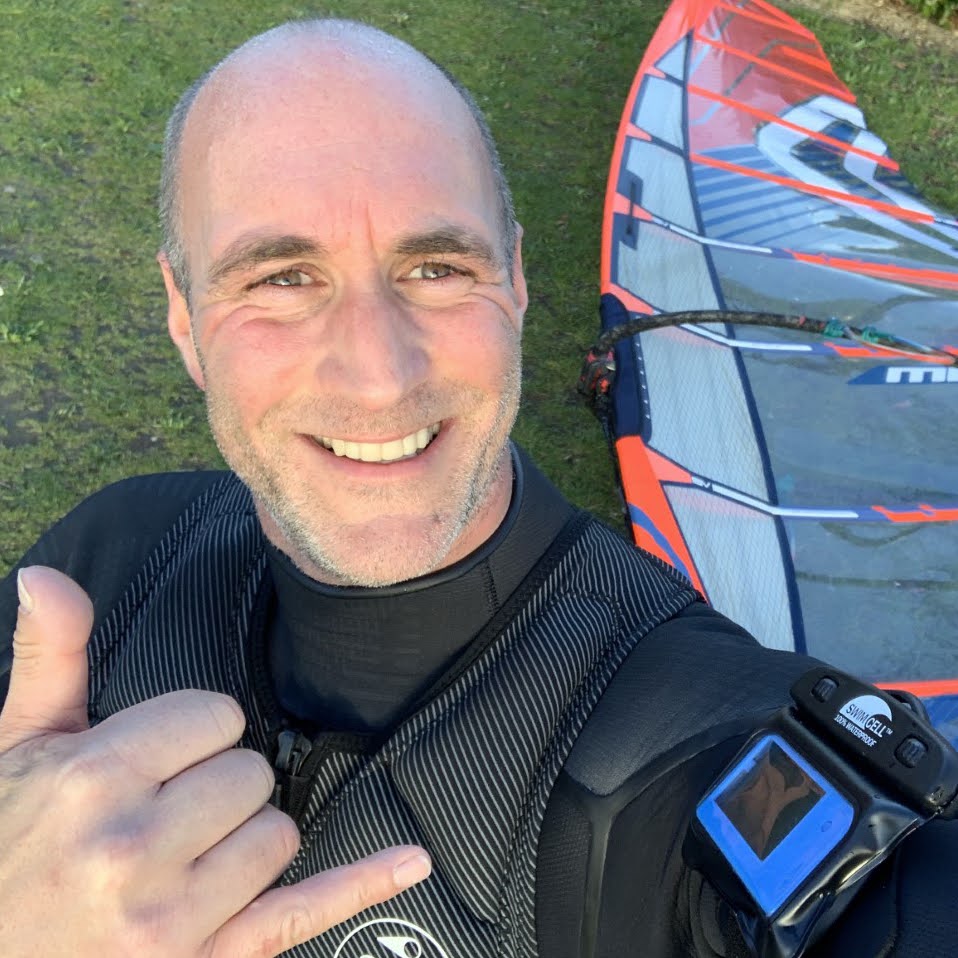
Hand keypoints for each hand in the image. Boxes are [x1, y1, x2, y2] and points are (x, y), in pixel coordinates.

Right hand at [0, 566, 430, 956]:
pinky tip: (408, 860)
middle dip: (217, 784)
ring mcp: (170, 918)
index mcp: (90, 780)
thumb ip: (50, 658)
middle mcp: (131, 849)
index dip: (192, 731)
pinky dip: (363, 882)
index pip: (215, 715)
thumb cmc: (5, 851)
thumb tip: (50, 575)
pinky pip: (302, 913)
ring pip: (278, 833)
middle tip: (164, 810)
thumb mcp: (15, 747)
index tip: (161, 755)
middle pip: (251, 772)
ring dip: (244, 837)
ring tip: (181, 856)